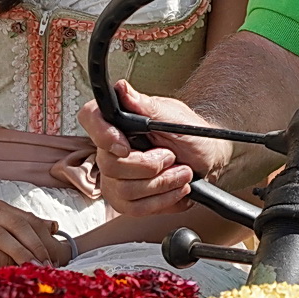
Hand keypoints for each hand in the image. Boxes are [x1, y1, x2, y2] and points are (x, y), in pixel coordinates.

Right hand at [77, 80, 233, 215]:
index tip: (126, 147)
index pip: (91, 118)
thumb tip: (122, 89)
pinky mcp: (127, 199)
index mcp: (120, 121)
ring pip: (124, 190)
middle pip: (109, 165)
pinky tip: (176, 188)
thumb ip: (147, 105)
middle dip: (149, 166)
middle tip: (172, 157)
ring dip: (162, 184)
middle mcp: (112, 148)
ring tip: (182, 173)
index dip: (103, 135)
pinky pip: (134, 208)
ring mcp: (116, 176)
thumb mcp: (174, 116)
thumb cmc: (191, 133)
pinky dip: (162, 200)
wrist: (207, 157)